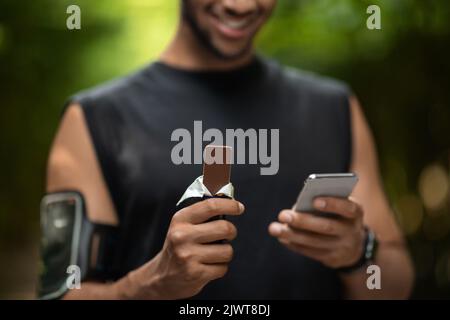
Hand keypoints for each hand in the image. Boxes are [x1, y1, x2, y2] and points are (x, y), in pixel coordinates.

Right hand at [121, 198, 244, 298]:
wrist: (161, 278)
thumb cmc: (178, 248)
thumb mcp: (182, 226)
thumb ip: (202, 214)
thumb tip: (228, 203)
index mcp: (180, 220)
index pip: (211, 206)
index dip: (229, 205)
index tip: (239, 208)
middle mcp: (182, 236)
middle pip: (225, 228)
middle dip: (231, 232)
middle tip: (227, 235)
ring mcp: (188, 256)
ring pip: (227, 250)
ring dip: (225, 253)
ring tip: (213, 254)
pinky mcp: (195, 273)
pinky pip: (223, 268)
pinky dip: (220, 268)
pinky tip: (208, 266)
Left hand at [268, 197, 364, 268]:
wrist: (354, 245)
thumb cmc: (339, 215)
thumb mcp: (339, 206)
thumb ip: (324, 202)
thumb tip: (297, 207)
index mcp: (356, 212)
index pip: (347, 208)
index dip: (332, 204)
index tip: (314, 200)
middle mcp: (352, 231)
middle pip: (326, 227)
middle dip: (303, 221)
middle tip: (283, 215)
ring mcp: (343, 247)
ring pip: (315, 242)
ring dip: (292, 235)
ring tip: (274, 228)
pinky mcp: (332, 259)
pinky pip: (311, 252)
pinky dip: (295, 244)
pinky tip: (282, 237)